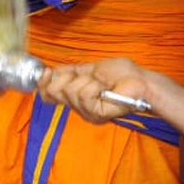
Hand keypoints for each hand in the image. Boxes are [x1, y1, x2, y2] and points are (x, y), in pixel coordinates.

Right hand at [38, 58, 152, 123]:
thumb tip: (48, 71)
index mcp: (76, 97)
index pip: (48, 96)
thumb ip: (68, 71)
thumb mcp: (88, 68)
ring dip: (87, 81)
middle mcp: (78, 107)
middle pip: (53, 92)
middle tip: (87, 77)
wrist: (140, 81)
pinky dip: (94, 87)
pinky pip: (83, 95)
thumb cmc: (121, 74)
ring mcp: (86, 113)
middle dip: (68, 78)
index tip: (46, 72)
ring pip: (69, 92)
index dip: (43, 83)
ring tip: (102, 84)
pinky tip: (105, 89)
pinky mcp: (96, 115)